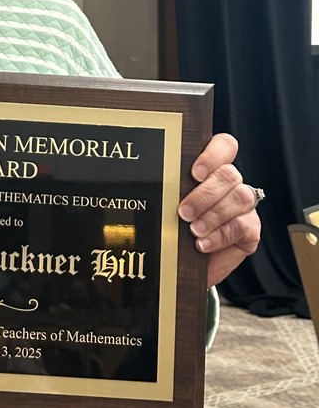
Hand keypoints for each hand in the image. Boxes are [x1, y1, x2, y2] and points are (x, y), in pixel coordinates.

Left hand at [177, 133, 260, 287]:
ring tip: (194, 230)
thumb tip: (156, 187)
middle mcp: (231, 184)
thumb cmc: (175, 228)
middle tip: (184, 212)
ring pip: (239, 197)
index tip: (194, 172)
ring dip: (213, 215)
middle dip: (205, 194)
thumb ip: (171, 190)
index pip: (225, 146)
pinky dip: (219, 236)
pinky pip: (242, 226)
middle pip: (229, 174)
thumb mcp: (170, 205)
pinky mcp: (251, 229)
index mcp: (211, 170)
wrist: (184, 261)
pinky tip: (202, 243)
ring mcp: (244, 206)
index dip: (214, 154)